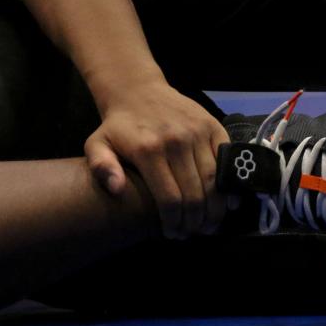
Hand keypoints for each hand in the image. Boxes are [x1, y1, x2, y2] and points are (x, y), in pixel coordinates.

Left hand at [84, 83, 229, 238]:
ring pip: (214, 181)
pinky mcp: (212, 125)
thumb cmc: (118, 126)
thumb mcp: (96, 144)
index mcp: (148, 150)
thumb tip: (116, 189)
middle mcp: (176, 141)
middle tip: (191, 232)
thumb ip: (101, 167)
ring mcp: (197, 132)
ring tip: (207, 225)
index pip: (170, 199)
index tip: (173, 234)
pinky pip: (227, 161)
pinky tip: (226, 203)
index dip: (174, 223)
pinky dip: (229, 185)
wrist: (138, 91)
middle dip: (195, 222)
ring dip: (214, 209)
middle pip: (195, 195)